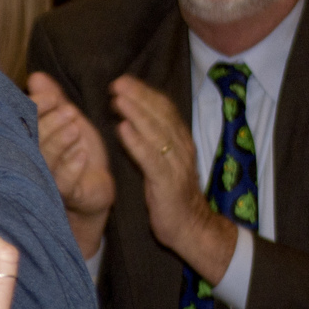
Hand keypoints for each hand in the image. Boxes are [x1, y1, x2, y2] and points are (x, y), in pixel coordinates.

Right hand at [28, 71, 113, 257]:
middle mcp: (32, 161)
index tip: (53, 98)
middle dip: (49, 124)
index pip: (25, 122)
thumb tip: (36, 76)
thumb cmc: (79, 150)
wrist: (96, 185)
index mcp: (31, 140)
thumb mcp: (69, 119)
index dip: (36, 109)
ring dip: (60, 143)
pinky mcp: (66, 196)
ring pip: (46, 162)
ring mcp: (47, 180)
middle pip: (32, 142)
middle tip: (69, 111)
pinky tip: (82, 154)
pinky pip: (64, 183)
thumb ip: (54, 99)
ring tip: (76, 129)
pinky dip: (72, 167)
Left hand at [110, 75, 236, 282]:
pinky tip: (122, 129)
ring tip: (118, 99)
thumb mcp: (163, 162)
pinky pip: (150, 158)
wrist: (191, 227)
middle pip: (160, 115)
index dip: (145, 93)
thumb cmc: (171, 194)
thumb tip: (131, 119)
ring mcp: (176, 164)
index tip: (124, 81)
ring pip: (156, 132)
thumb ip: (153, 142)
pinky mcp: (167, 183)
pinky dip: (136, 142)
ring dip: (136, 113)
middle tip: (117, 83)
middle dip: (139, 96)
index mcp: (181, 141)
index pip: (165, 109)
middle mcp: (181, 148)